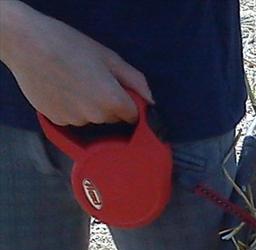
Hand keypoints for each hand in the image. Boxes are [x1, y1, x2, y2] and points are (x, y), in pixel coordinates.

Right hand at [0, 1, 152, 125]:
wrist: (25, 44)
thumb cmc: (68, 45)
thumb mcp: (108, 57)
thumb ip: (135, 81)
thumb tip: (151, 100)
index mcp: (113, 101)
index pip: (134, 116)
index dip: (128, 103)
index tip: (120, 91)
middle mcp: (96, 117)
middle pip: (113, 118)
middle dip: (109, 104)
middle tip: (92, 80)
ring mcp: (75, 121)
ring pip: (92, 119)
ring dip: (88, 106)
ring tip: (74, 81)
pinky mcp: (57, 121)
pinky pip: (72, 119)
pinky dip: (70, 108)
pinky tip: (61, 88)